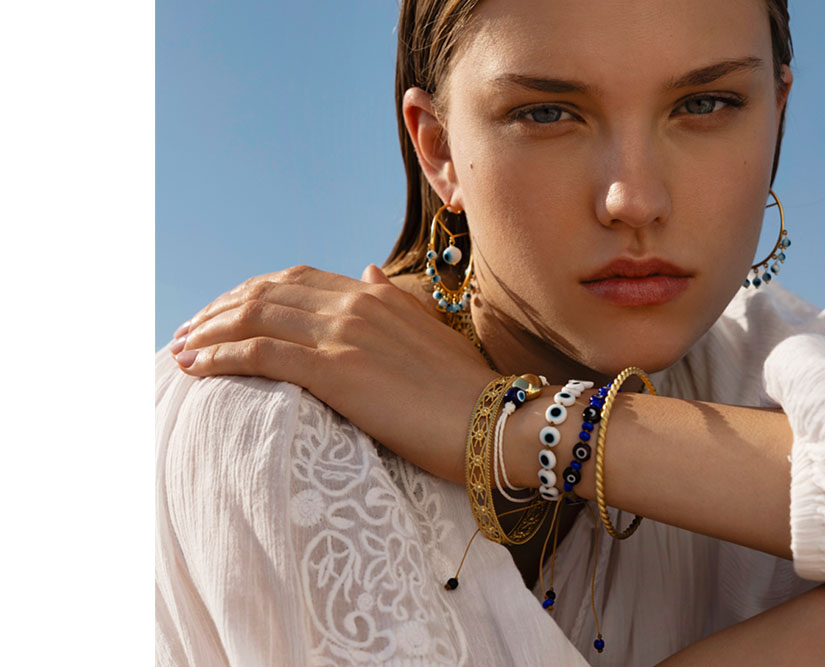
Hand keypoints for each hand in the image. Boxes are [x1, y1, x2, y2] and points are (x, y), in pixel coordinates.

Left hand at [171, 264, 497, 483]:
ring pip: (255, 318)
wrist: (492, 420)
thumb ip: (392, 299)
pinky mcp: (338, 371)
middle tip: (186, 331)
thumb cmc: (463, 388)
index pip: (293, 280)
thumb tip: (368, 270)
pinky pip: (263, 354)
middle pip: (265, 294)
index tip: (221, 312)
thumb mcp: (426, 330)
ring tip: (178, 350)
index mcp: (373, 295)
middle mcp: (355, 303)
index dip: (248, 293)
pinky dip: (221, 357)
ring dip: (208, 332)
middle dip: (217, 310)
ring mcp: (345, 335)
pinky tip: (194, 367)